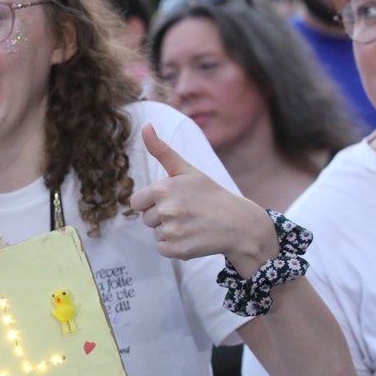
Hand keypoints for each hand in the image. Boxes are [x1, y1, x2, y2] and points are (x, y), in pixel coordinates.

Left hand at [130, 124, 275, 271]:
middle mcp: (166, 210)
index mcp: (163, 188)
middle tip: (187, 212)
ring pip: (156, 234)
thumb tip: (145, 125)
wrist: (239, 223)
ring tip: (192, 224)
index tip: (173, 200)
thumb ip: (162, 150)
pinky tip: (193, 237)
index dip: (153, 202)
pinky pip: (163, 249)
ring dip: (170, 232)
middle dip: (162, 217)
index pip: (136, 203)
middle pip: (146, 219)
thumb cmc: (210, 194)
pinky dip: (175, 247)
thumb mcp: (187, 169)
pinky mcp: (178, 250)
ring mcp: (173, 231)